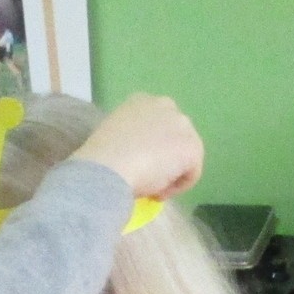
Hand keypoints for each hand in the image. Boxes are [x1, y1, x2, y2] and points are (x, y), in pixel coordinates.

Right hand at [71, 94, 203, 203]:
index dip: (152, 147)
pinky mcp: (192, 147)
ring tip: (152, 187)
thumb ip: (132, 137)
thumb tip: (139, 155)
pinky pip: (191, 174)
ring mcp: (182, 125)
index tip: (139, 164)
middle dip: (167, 158)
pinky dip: (176, 187)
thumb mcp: (114, 136)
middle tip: (149, 177)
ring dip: (172, 173)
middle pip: (176, 137)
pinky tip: (157, 192)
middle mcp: (165, 105)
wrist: (107, 167)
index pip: (158, 124)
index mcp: (142, 100)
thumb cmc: (102, 157)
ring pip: (185, 155)